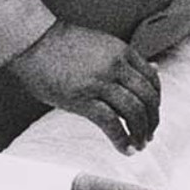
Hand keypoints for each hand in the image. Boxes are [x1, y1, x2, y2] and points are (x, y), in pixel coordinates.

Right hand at [11, 22, 161, 152]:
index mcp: (121, 52)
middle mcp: (115, 66)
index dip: (156, 102)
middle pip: (147, 98)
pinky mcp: (81, 98)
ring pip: (134, 112)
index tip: (152, 115)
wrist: (32, 40)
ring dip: (140, 132)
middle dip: (152, 121)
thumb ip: (127, 59)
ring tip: (138, 145)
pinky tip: (125, 149)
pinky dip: (122, 139)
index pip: (152, 81)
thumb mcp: (102, 45)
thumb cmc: (62, 44)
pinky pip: (111, 123)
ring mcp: (99, 82)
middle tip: (148, 135)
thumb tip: (155, 68)